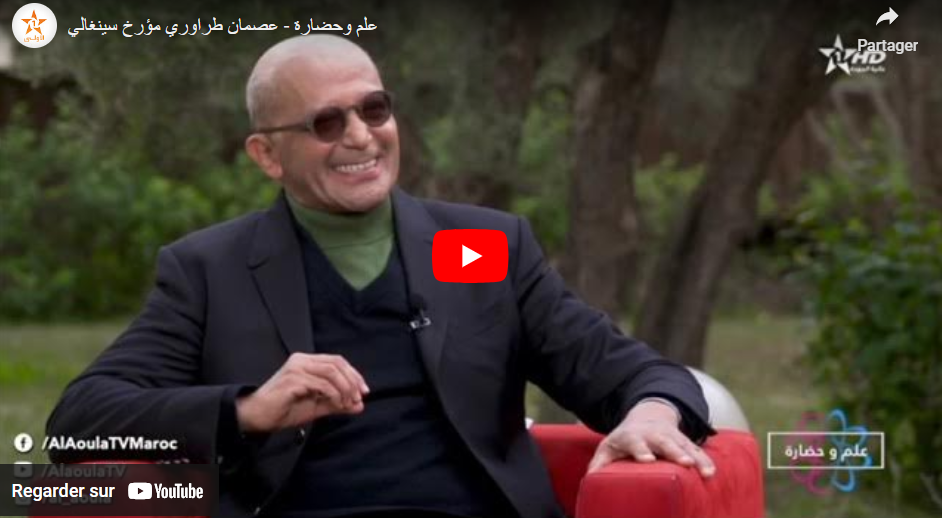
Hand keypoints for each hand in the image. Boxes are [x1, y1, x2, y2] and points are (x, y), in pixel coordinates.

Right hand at [236, 353, 369, 432]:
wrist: (258, 416)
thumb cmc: (285, 409)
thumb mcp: (317, 406)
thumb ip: (338, 404)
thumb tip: (360, 405)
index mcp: (307, 362)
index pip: (337, 361)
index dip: (354, 375)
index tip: (364, 392)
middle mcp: (302, 360)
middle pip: (336, 363)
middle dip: (352, 381)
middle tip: (359, 398)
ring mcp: (296, 368)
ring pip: (331, 372)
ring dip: (344, 388)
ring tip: (347, 403)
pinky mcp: (292, 380)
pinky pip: (320, 384)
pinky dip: (333, 394)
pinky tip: (336, 404)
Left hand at [587, 400, 714, 477]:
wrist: (646, 416)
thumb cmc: (623, 440)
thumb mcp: (608, 447)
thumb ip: (598, 463)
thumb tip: (590, 480)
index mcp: (633, 436)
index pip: (636, 442)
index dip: (641, 450)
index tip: (647, 459)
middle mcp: (654, 435)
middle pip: (666, 443)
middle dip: (675, 452)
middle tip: (685, 463)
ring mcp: (672, 437)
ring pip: (685, 446)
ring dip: (696, 458)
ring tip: (706, 472)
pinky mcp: (684, 442)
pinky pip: (697, 450)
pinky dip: (705, 460)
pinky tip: (712, 473)